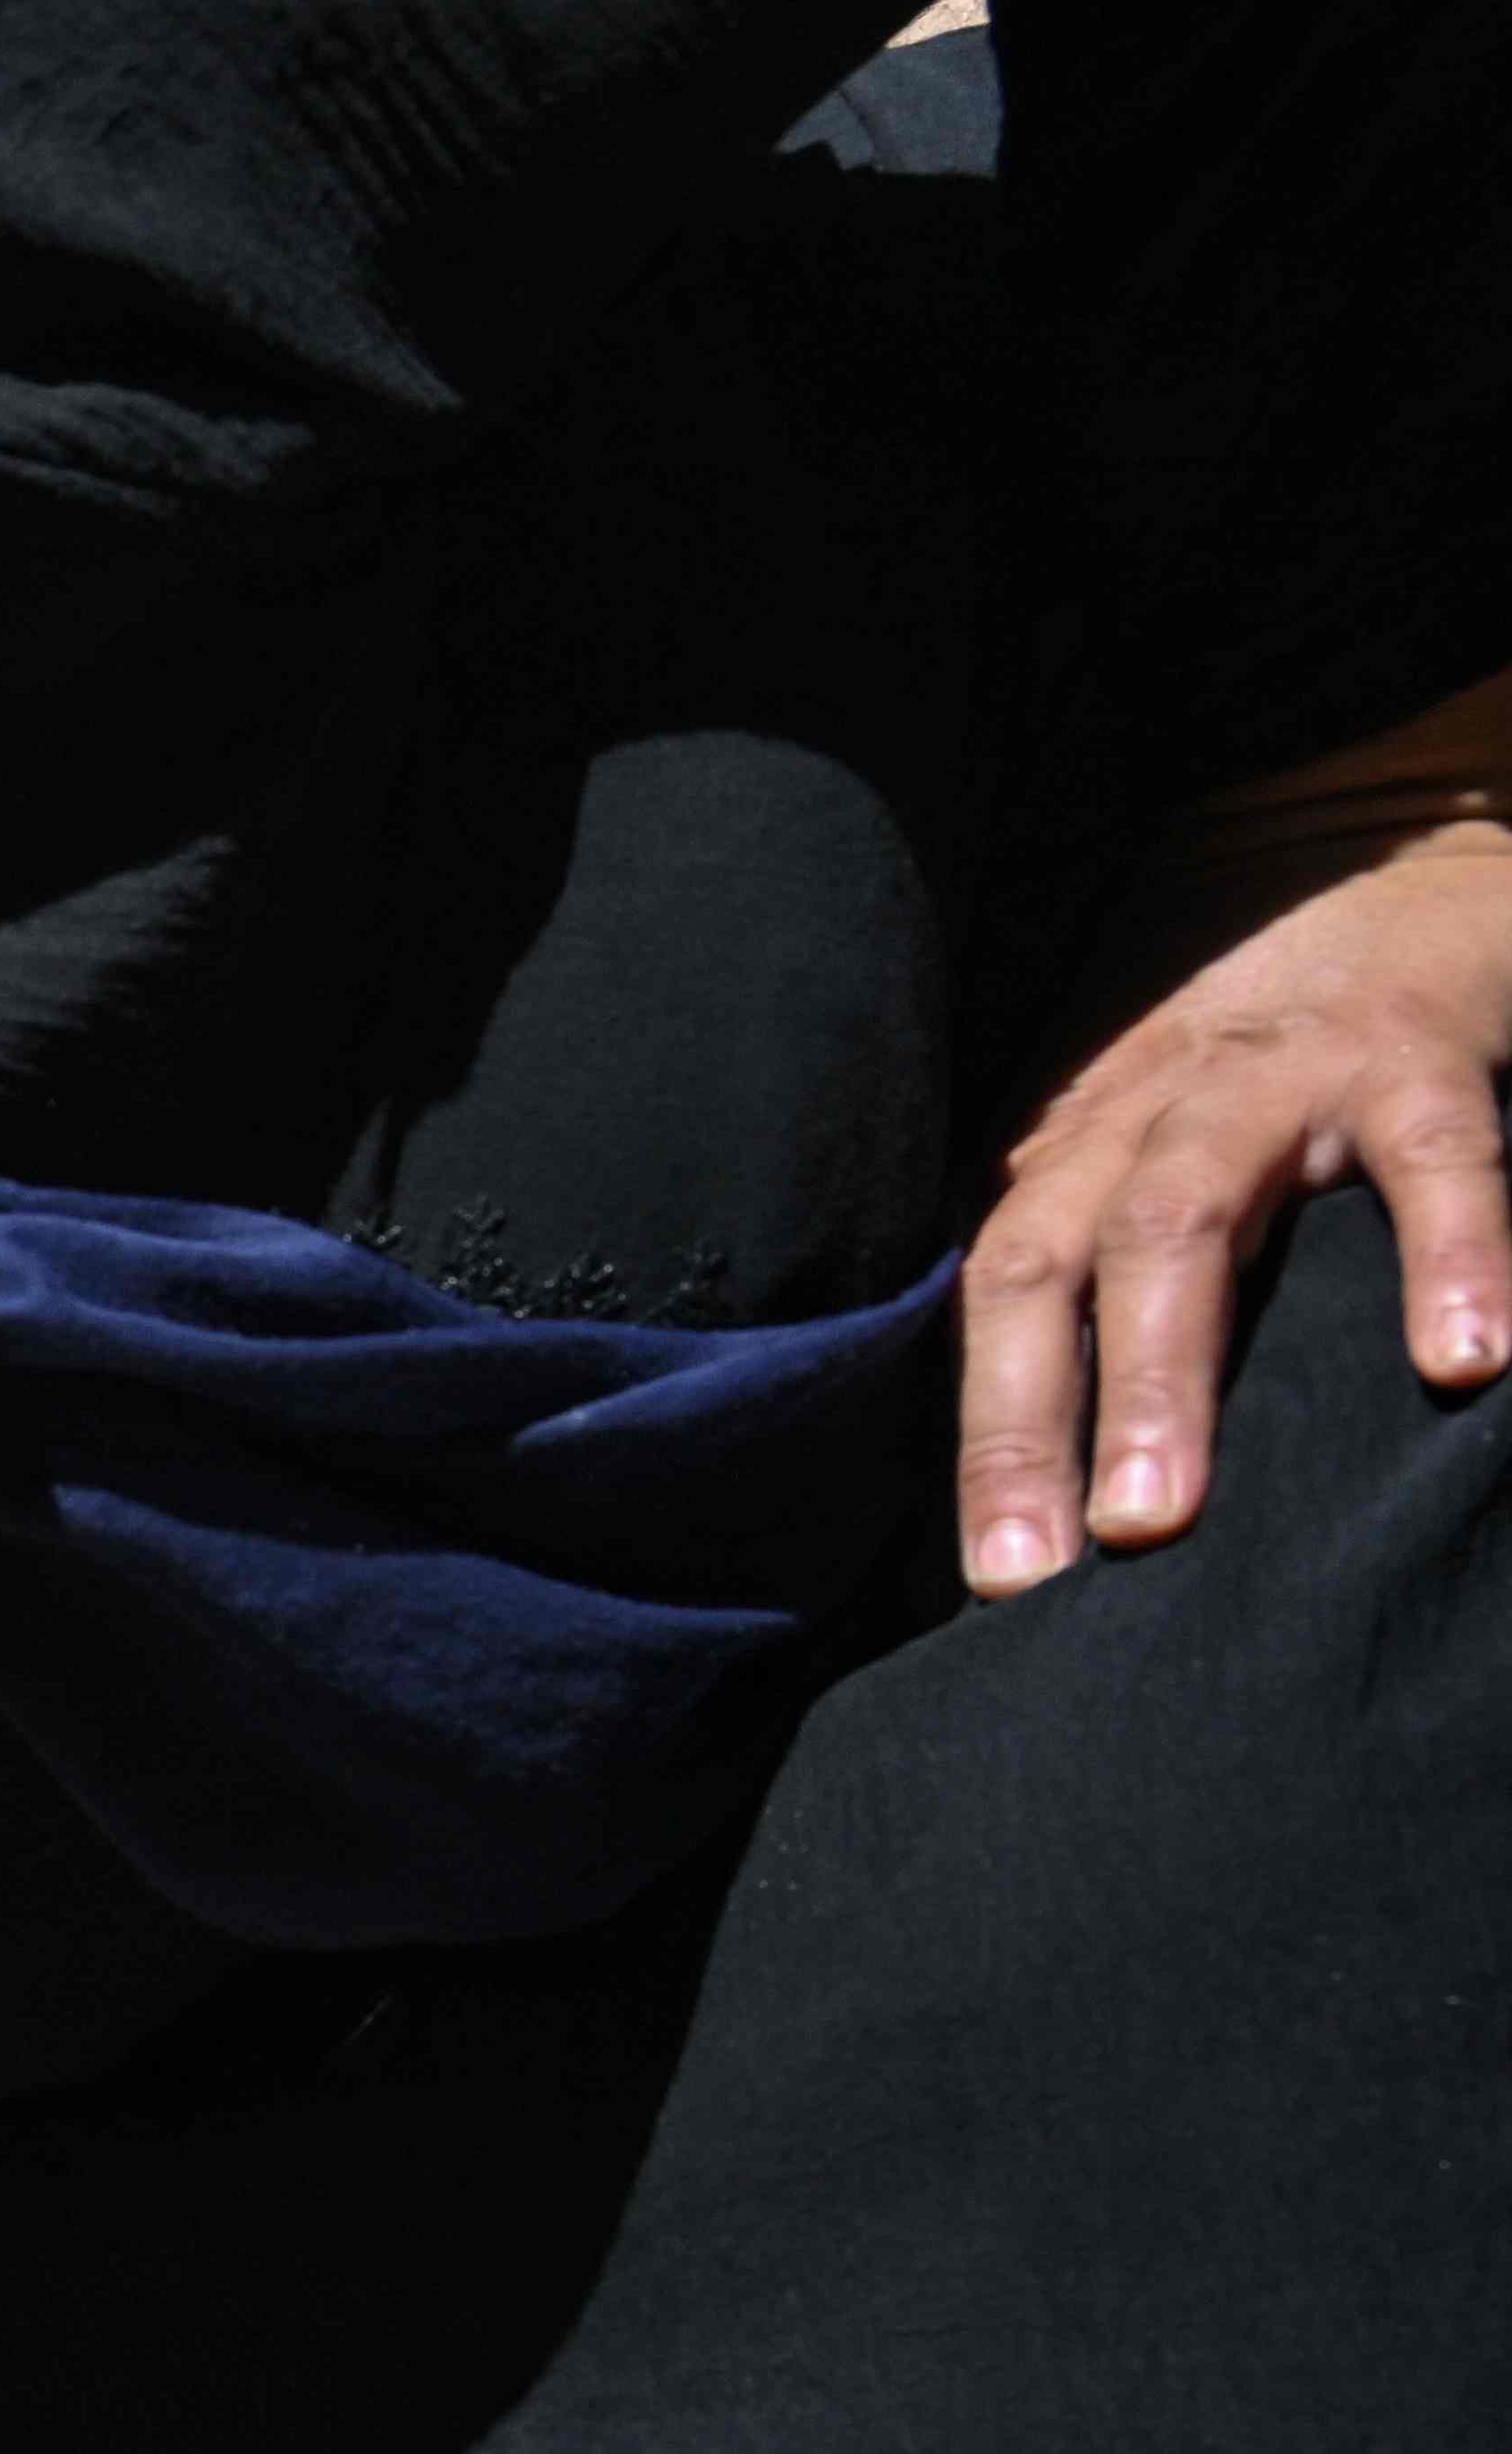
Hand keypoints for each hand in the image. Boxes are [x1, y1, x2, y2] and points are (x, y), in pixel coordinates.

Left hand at [957, 821, 1511, 1591]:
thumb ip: (1125, 1271)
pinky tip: (1464, 1361)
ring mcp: (1281, 1077)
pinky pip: (1433, 1159)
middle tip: (1048, 1568)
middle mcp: (1153, 1112)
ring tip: (1167, 1514)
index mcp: (1088, 1152)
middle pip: (1054, 1265)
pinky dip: (1451, 1254)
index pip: (1002, 1297)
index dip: (989, 1432)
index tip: (997, 1578)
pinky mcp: (1420, 1057)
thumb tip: (1075, 1460)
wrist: (1410, 875)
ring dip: (1164, 1372)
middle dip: (1034, 1421)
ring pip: (1182, 1216)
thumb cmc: (1284, 1070)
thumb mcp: (1178, 1151)